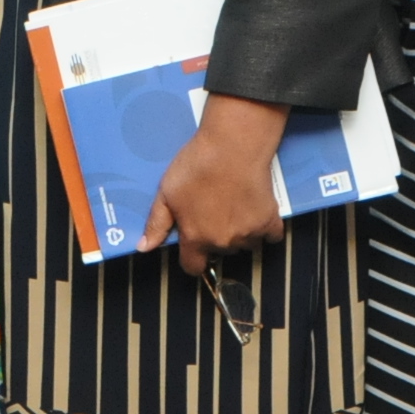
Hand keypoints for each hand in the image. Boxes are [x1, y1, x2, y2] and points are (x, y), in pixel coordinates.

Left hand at [141, 93, 288, 271]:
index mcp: (196, 238)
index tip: (195, 245)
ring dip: (240, 232)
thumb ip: (156, 224)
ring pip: (245, 244)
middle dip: (216, 237)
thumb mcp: (166, 192)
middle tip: (214, 209)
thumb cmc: (196, 166)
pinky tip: (256, 207)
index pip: (193, 267)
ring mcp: (249, 234)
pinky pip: (270, 235)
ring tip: (234, 205)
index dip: (192, 258)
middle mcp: (223, 242)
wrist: (233, 146)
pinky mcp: (270, 222)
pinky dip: (265, 227)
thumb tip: (144, 248)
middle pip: (220, 252)